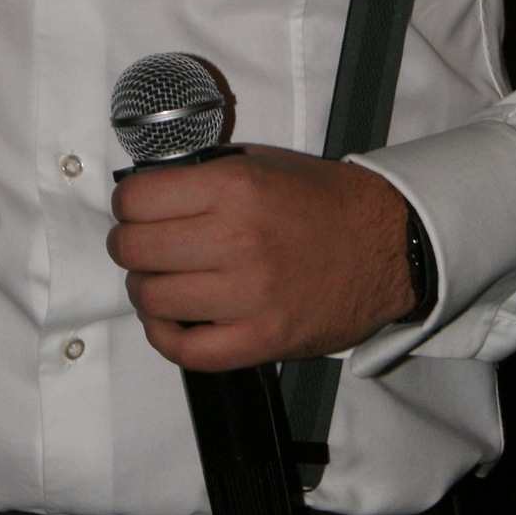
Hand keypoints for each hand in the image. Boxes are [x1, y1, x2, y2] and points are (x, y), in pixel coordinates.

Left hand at [107, 147, 414, 370]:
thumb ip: (204, 175)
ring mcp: (250, 294)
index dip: (127, 207)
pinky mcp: (264, 339)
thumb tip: (149, 192)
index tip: (136, 212)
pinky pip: (187, 351)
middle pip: (135, 250)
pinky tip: (172, 322)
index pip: (136, 201)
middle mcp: (237, 239)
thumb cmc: (321, 201)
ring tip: (162, 283)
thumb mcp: (262, 163)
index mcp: (235, 187)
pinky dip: (165, 338)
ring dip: (145, 292)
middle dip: (129, 248)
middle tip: (144, 249)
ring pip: (153, 299)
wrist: (388, 244)